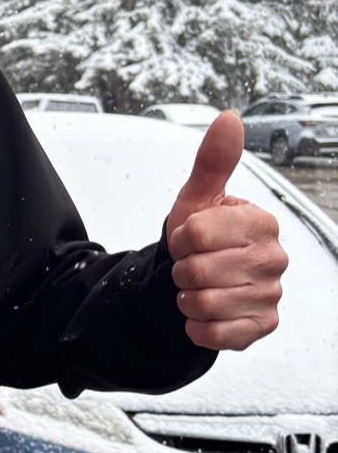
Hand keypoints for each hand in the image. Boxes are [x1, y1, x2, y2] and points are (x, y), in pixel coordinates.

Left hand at [165, 111, 286, 350]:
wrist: (196, 281)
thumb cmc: (199, 237)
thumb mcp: (198, 197)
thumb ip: (213, 161)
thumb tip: (228, 119)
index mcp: (261, 222)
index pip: (196, 233)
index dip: (179, 239)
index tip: (188, 238)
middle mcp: (274, 258)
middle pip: (196, 270)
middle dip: (180, 270)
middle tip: (190, 266)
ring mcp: (270, 294)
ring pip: (202, 303)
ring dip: (186, 298)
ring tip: (197, 288)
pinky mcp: (261, 326)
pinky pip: (213, 333)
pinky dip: (195, 326)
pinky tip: (203, 313)